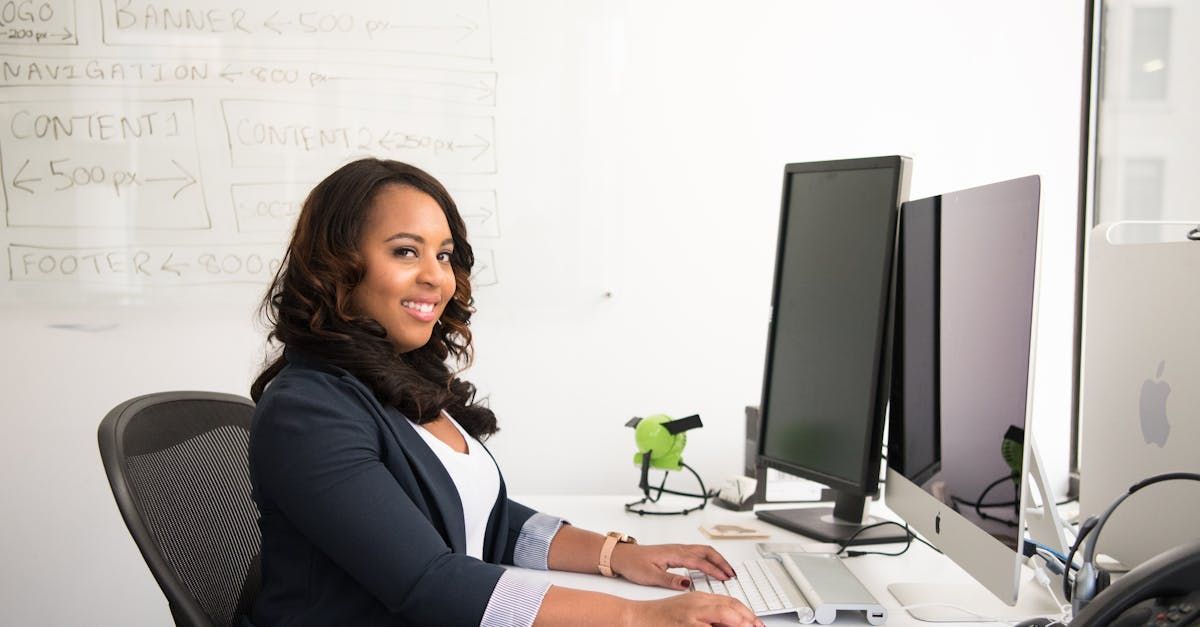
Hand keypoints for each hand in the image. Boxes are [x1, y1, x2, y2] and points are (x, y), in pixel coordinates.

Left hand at [610, 543, 735, 589]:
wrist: (622, 556)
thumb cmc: (634, 563)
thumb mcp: (650, 576)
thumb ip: (670, 580)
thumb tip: (687, 584)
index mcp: (674, 554)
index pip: (700, 561)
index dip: (714, 570)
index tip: (725, 577)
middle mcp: (678, 549)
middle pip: (706, 552)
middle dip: (721, 562)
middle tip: (732, 573)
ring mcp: (677, 549)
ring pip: (703, 550)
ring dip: (717, 559)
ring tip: (726, 570)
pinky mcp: (675, 552)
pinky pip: (697, 552)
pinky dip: (708, 557)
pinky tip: (710, 565)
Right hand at [631, 592, 762, 626]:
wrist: (637, 617)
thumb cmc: (660, 615)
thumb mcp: (687, 608)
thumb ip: (708, 612)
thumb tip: (728, 620)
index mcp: (700, 597)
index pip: (730, 601)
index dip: (747, 613)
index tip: (757, 623)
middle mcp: (697, 603)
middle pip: (730, 607)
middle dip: (748, 619)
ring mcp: (691, 615)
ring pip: (723, 615)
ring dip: (739, 623)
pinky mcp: (684, 625)